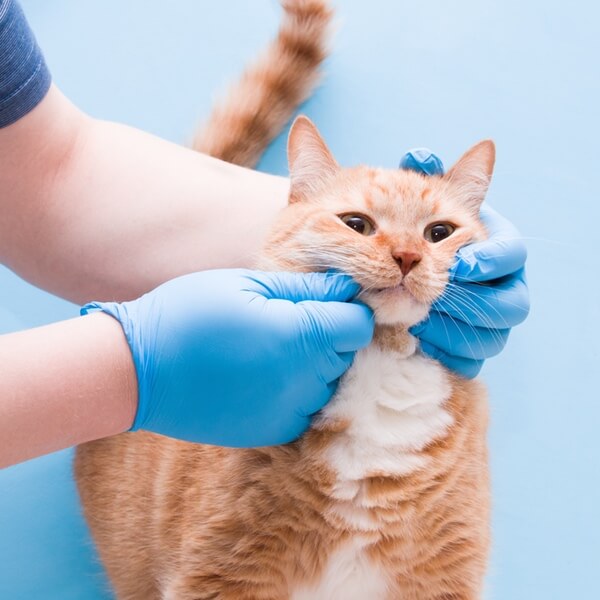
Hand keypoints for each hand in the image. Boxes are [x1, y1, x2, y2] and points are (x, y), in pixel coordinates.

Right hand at [82, 269, 372, 446]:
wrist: (139, 371)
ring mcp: (290, 412)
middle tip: (288, 318)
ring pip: (329, 382)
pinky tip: (260, 374)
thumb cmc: (190, 314)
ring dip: (313, 364)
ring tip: (268, 348)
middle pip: (347, 354)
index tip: (326, 298)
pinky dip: (295, 389)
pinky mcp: (274, 432)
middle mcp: (305, 382)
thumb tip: (347, 286)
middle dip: (330, 333)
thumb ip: (305, 288)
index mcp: (301, 338)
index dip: (348, 307)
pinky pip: (306, 407)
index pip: (360, 325)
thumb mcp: (247, 285)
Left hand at [400, 149, 529, 377]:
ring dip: (455, 331)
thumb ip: (422, 184)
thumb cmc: (418, 238)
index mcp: (496, 248)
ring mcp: (490, 323)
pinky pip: (471, 362)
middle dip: (473, 303)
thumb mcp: (418, 209)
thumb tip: (418, 155)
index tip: (463, 263)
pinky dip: (447, 353)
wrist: (404, 280)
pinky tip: (419, 343)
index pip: (513, 254)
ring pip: (493, 338)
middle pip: (512, 305)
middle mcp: (503, 286)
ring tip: (418, 321)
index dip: (492, 260)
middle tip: (433, 299)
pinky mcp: (472, 349)